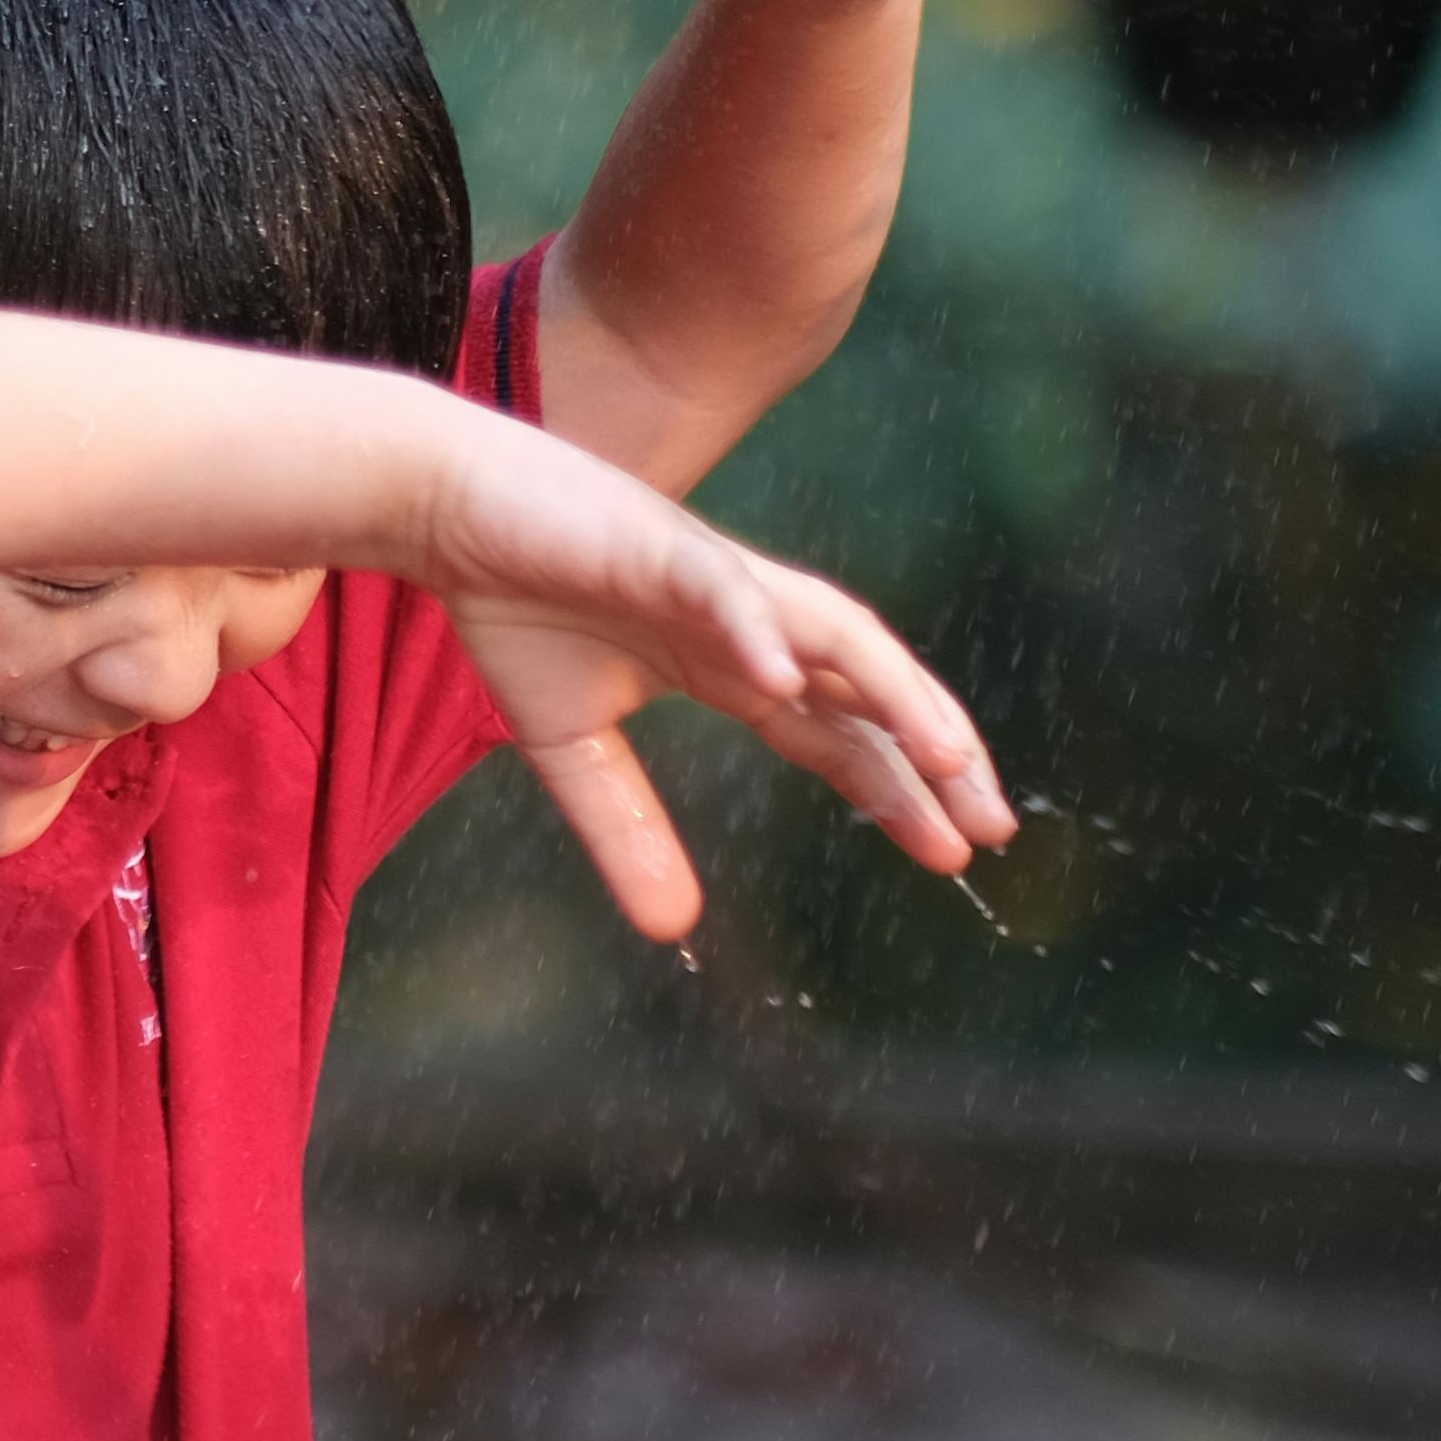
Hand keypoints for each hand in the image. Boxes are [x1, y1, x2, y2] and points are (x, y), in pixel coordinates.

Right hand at [425, 425, 1012, 933]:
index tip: (956, 853)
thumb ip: (625, 830)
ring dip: (894, 692)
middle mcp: (750, 621)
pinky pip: (723, 589)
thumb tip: (676, 932)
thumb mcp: (571, 747)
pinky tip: (785, 679)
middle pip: (868, 690)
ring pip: (835, 632)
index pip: (841, 732)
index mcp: (735, 663)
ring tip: (946, 758)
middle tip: (993, 829)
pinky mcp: (658, 546)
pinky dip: (758, 629)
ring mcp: (714, 580)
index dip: (899, 788)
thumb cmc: (514, 606)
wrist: (448, 508)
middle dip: (935, 754)